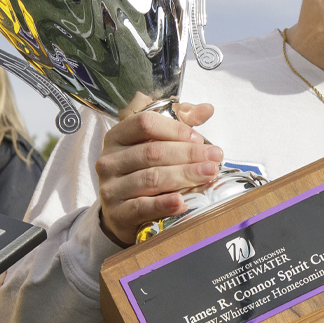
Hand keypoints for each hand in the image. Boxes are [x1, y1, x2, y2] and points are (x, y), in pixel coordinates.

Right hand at [96, 100, 220, 246]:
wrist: (122, 212)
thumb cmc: (142, 171)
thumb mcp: (157, 143)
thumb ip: (181, 123)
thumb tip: (207, 109)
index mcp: (117, 136)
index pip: (145, 123)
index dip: (175, 129)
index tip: (199, 139)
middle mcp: (109, 160)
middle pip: (152, 152)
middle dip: (188, 154)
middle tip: (214, 159)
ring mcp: (110, 188)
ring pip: (151, 178)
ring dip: (184, 176)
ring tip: (208, 175)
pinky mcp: (116, 213)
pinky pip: (142, 207)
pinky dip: (164, 204)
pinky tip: (182, 202)